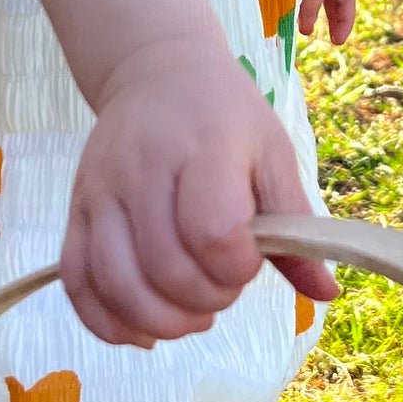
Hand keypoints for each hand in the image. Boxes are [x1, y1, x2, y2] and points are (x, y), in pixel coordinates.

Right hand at [61, 35, 337, 346]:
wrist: (156, 70)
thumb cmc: (225, 115)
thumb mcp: (272, 152)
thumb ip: (296, 224)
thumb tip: (327, 293)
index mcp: (203, 149)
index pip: (213, 233)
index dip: (237, 267)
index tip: (249, 260)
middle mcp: (142, 170)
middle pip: (166, 268)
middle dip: (206, 299)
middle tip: (223, 289)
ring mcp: (100, 192)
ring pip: (116, 282)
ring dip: (160, 321)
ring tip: (191, 316)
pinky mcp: (75, 211)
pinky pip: (77, 282)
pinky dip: (107, 322)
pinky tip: (143, 331)